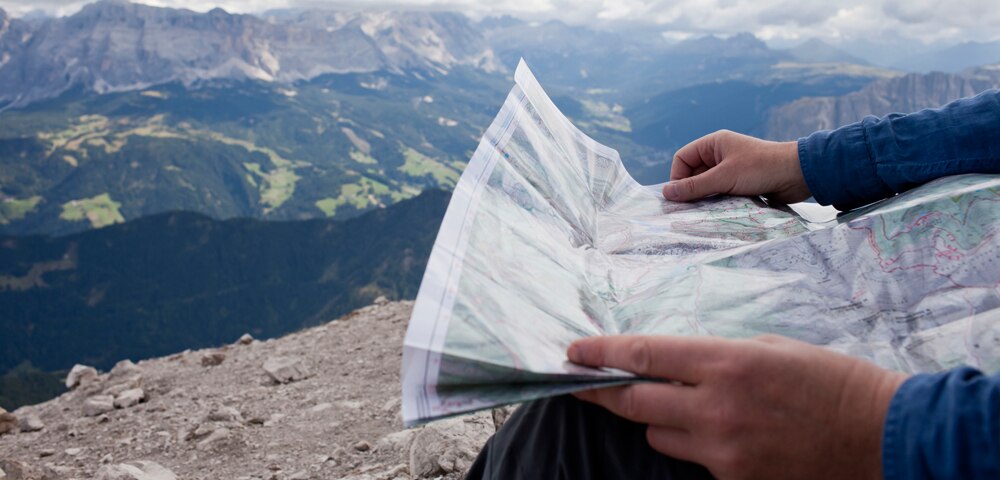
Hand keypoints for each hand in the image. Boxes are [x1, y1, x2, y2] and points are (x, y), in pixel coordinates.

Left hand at [567, 335, 906, 479]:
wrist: (883, 436)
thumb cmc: (830, 381)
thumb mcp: (770, 348)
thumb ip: (716, 357)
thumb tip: (672, 363)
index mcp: (726, 362)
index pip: (643, 355)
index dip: (600, 353)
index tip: (573, 351)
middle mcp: (716, 408)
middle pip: (633, 401)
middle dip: (601, 391)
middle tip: (579, 383)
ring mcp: (723, 451)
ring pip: (659, 434)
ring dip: (658, 419)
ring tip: (686, 407)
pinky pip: (693, 460)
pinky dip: (695, 445)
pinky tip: (723, 434)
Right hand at [665, 130, 811, 203]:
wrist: (798, 174)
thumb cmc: (760, 168)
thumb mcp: (724, 177)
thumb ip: (694, 187)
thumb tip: (666, 193)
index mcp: (714, 144)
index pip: (682, 159)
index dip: (677, 177)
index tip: (679, 197)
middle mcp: (720, 155)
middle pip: (693, 174)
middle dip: (691, 190)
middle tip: (688, 210)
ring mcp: (731, 169)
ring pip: (707, 186)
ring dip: (705, 198)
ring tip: (705, 211)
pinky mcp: (740, 183)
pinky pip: (720, 193)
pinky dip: (717, 202)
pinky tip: (718, 212)